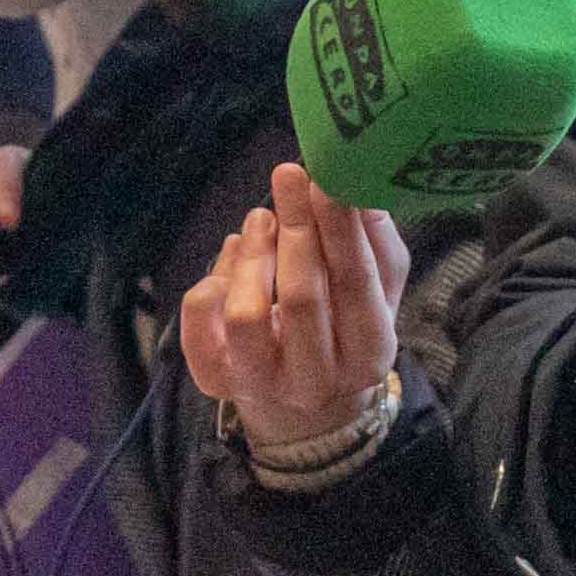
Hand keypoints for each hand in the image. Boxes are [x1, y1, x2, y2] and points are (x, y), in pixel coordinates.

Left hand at [177, 160, 407, 446]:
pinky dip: (213, 280)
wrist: (302, 400)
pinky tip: (235, 255)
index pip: (356, 285)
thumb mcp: (375, 290)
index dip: (339, 229)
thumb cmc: (343, 326)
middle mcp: (317, 382)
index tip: (325, 180)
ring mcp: (262, 385)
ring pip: (247, 315)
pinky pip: (200, 325)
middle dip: (295, 228)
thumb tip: (360, 187)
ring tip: (262, 218)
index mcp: (369, 355)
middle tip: (288, 175)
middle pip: (302, 298)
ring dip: (254, 253)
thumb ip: (375, 242)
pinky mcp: (216, 380)